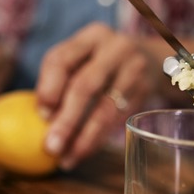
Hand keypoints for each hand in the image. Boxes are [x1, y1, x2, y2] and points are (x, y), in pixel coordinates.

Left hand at [36, 22, 155, 169]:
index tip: (41, 115)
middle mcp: (115, 47)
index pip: (62, 58)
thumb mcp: (85, 56)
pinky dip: (99, 139)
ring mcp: (134, 68)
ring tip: (67, 158)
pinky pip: (119, 120)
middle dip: (66, 120)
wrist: (153, 58)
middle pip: (85, 85)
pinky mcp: (146, 89)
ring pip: (106, 108)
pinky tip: (83, 152)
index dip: (48, 87)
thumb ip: (62, 77)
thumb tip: (40, 118)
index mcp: (91, 35)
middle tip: (51, 146)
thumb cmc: (104, 61)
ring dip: (84, 138)